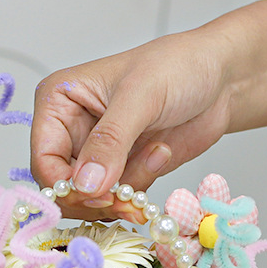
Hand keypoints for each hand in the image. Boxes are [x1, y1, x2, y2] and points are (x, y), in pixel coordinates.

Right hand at [30, 30, 233, 221]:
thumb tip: (85, 185)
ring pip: (90, 200)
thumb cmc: (180, 66)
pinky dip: (138, 192)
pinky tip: (160, 153)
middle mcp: (68, 131)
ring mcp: (93, 154)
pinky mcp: (118, 172)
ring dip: (123, 193)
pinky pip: (115, 201)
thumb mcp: (141, 97)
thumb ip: (109, 142)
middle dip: (97, 198)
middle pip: (63, 189)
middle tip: (130, 196)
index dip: (67, 186)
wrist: (222, 77)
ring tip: (156, 154)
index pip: (44, 162)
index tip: (101, 194)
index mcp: (58, 103)